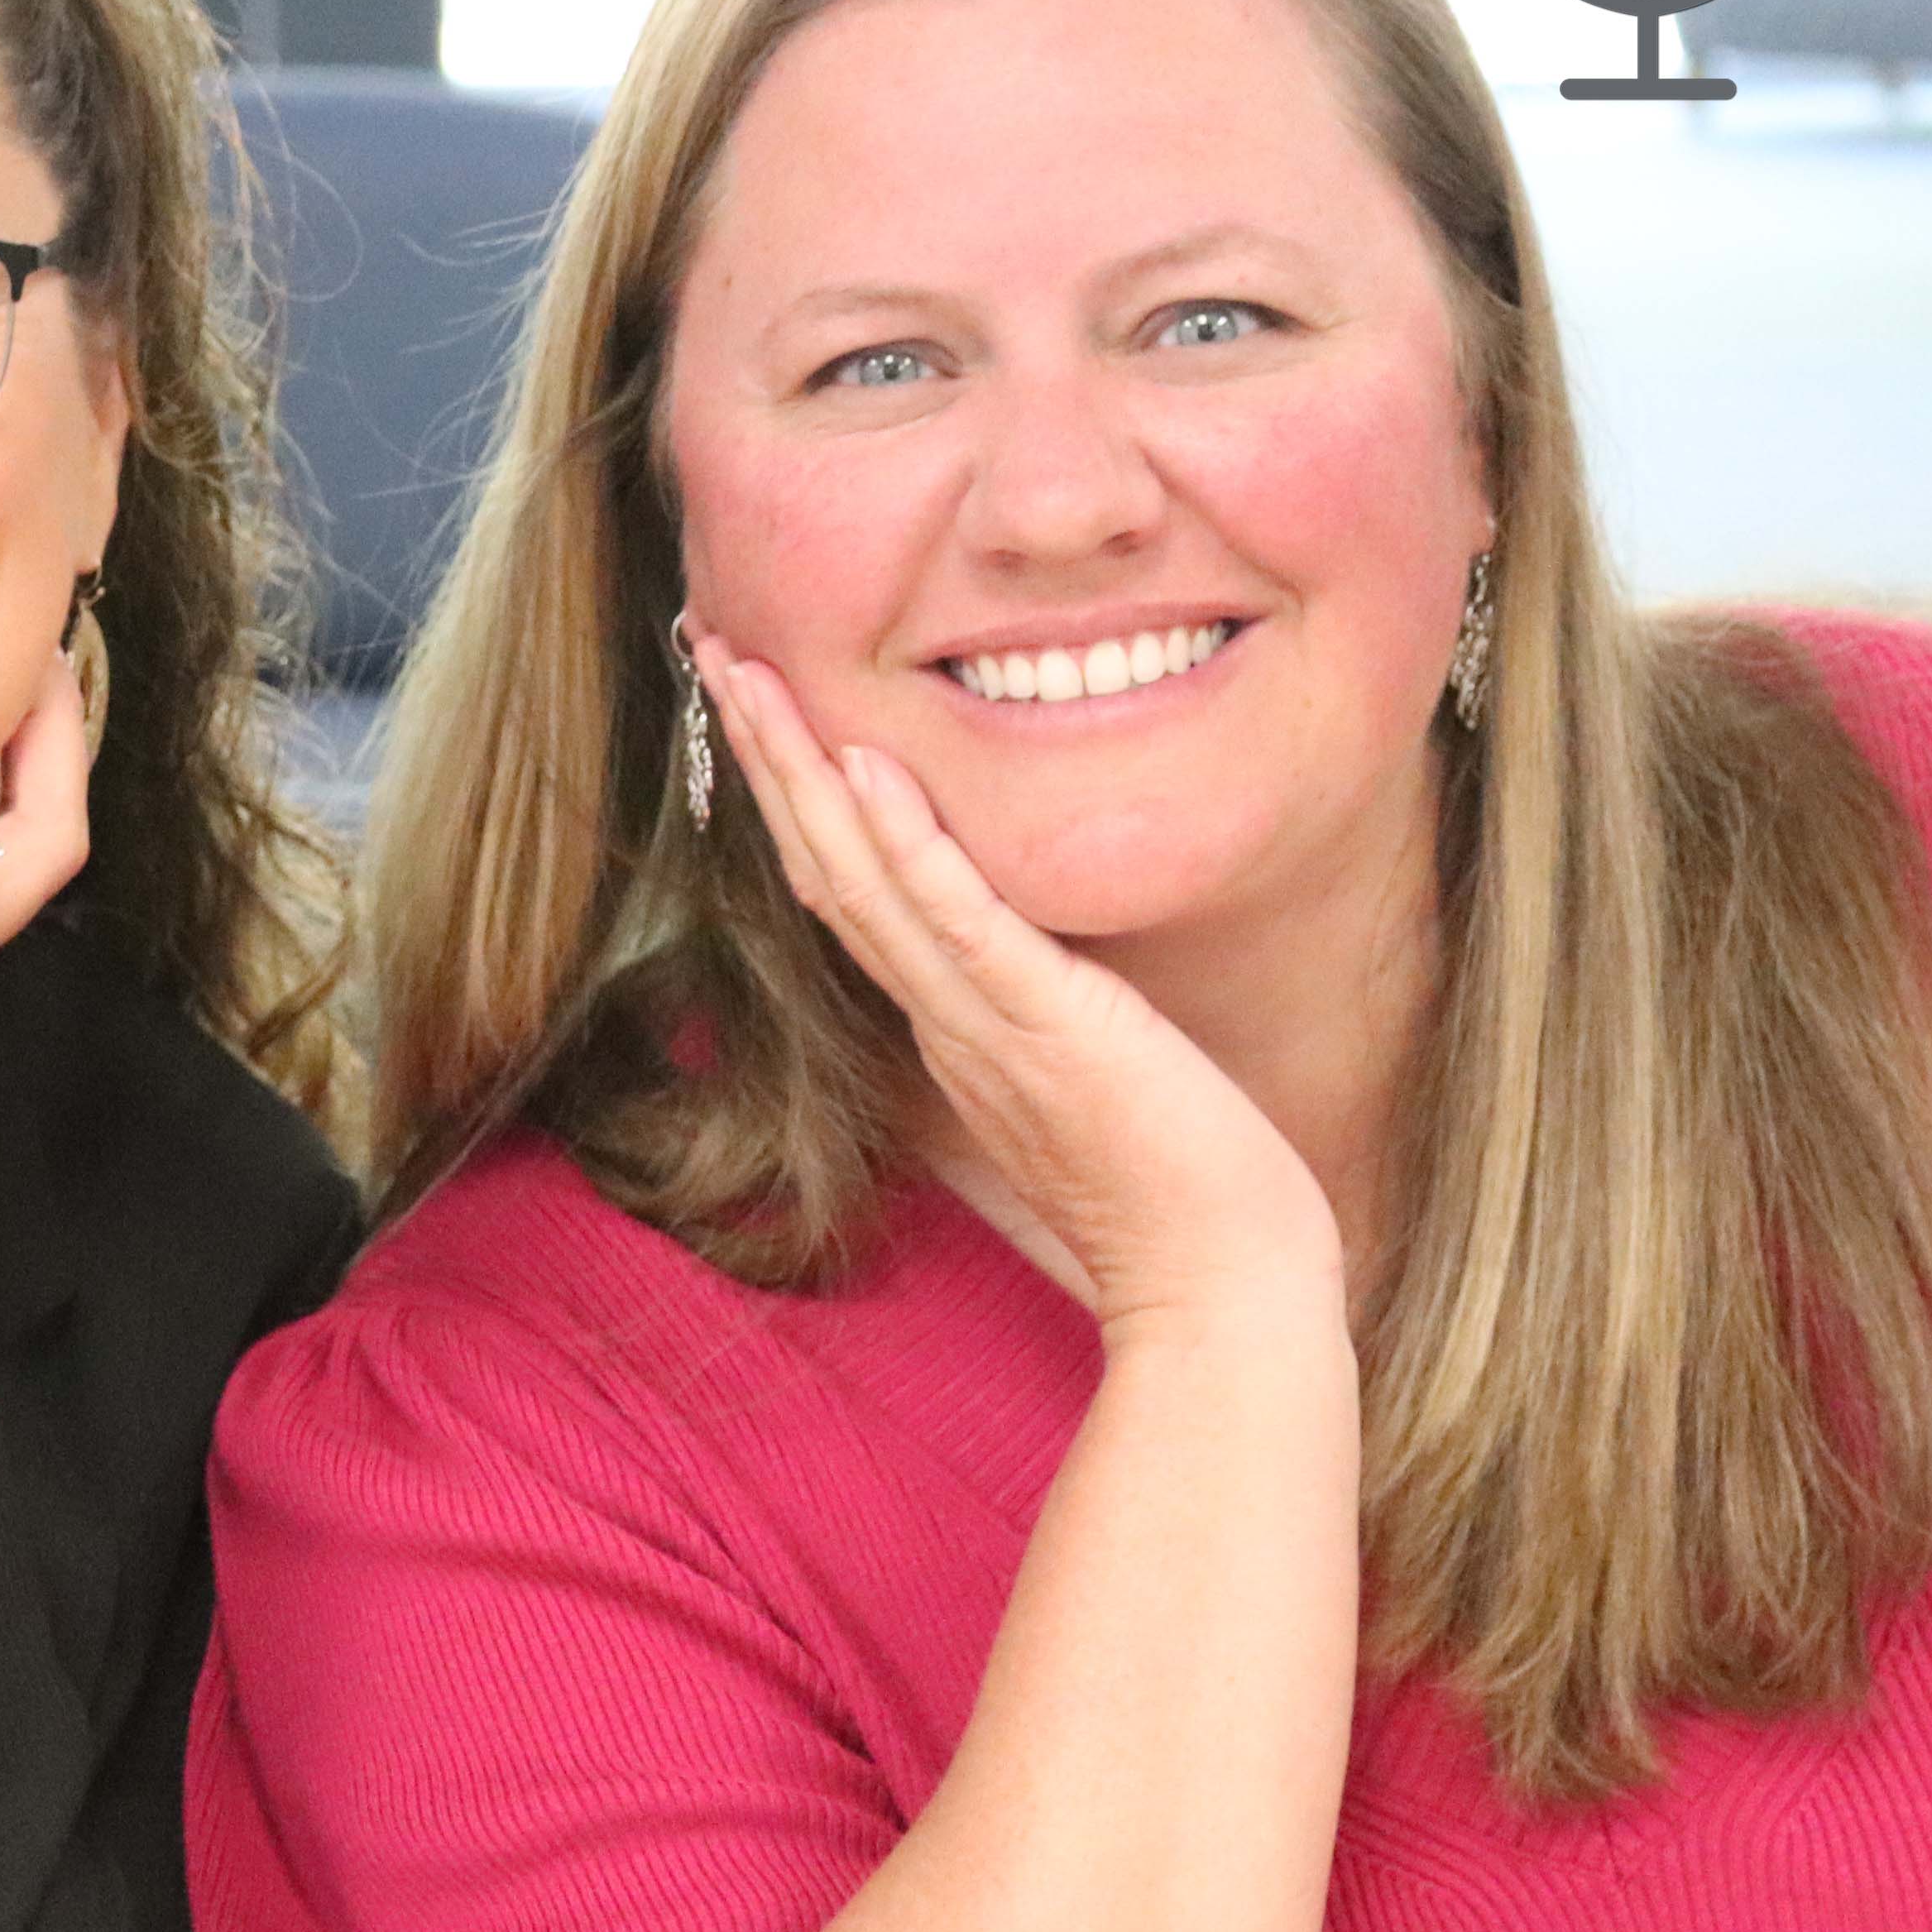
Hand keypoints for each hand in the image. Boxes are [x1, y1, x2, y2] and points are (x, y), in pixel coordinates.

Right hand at [699, 638, 1344, 1337]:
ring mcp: (983, 1023)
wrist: (1216, 1282)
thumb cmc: (1170, 1197)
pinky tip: (866, 766)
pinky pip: (957, 922)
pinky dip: (905, 842)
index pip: (854, 891)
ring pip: (862, 879)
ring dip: (800, 771)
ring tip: (752, 676)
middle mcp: (944, 1017)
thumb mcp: (1086, 1079)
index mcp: (951, 1024)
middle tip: (715, 650)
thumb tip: (1029, 968)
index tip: (763, 706)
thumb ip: (1040, 1018)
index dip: (799, 795)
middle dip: (768, 754)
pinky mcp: (1044, 1025)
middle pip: (825, 867)